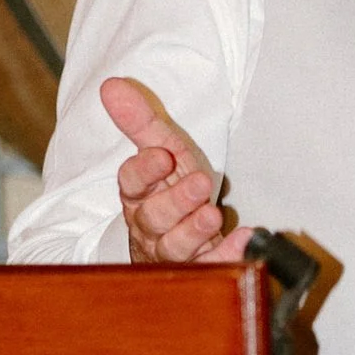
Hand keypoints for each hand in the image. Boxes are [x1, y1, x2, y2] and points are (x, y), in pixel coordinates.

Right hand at [99, 76, 252, 263]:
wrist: (183, 238)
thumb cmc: (170, 191)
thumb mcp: (161, 152)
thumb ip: (139, 122)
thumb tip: (110, 85)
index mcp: (138, 195)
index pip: (131, 183)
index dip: (144, 171)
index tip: (162, 156)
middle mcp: (150, 226)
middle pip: (153, 218)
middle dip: (175, 201)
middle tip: (200, 183)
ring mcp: (173, 251)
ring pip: (174, 247)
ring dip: (194, 231)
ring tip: (214, 214)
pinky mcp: (198, 268)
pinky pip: (209, 267)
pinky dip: (225, 255)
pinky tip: (244, 239)